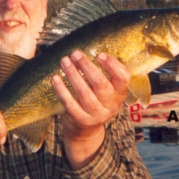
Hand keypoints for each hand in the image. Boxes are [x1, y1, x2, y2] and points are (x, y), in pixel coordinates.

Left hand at [51, 51, 129, 168]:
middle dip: (87, 67)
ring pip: (84, 93)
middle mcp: (111, 105)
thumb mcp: (106, 89)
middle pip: (101, 84)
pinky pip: (70, 103)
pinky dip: (61, 89)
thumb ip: (104, 73)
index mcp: (120, 93)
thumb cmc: (96, 100)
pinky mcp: (81, 120)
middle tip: (75, 53)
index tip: (99, 54)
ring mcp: (96, 114)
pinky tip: (55, 78)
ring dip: (73, 75)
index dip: (112, 65)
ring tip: (64, 61)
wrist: (87, 130)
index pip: (123, 78)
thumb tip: (89, 47)